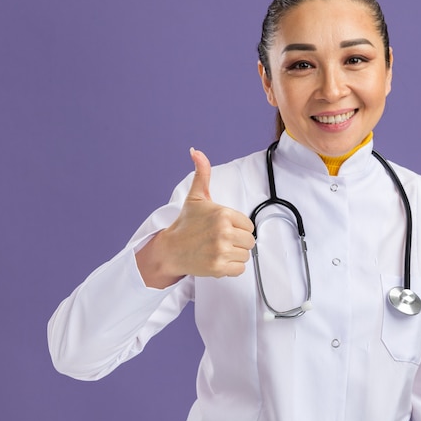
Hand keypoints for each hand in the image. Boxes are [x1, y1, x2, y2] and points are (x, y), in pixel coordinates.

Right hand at [136, 148, 255, 287]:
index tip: (224, 228)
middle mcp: (223, 232)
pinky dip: (232, 268)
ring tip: (218, 249)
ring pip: (245, 255)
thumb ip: (202, 173)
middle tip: (221, 240)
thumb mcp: (196, 196)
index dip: (238, 227)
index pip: (248, 225)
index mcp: (223, 214)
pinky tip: (218, 260)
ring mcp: (221, 251)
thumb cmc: (185, 224)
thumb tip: (196, 151)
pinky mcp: (218, 268)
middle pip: (250, 241)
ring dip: (235, 254)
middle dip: (238, 241)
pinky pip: (240, 269)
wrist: (170, 250)